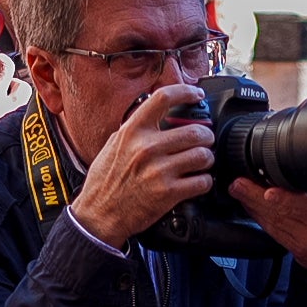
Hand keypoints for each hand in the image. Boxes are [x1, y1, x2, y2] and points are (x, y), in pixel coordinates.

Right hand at [67, 84, 216, 243]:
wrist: (99, 214)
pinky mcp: (168, 193)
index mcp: (133, 131)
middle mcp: (146, 148)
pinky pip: (202, 181)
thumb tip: (158, 113)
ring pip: (203, 156)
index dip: (186, 92)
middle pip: (195, 131)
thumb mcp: (115, 144)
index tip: (197, 95)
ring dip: (207, 159)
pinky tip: (197, 181)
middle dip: (206, 136)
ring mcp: (159, 171)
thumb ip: (137, 128)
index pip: (163, 98)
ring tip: (201, 162)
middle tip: (205, 141)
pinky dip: (205, 181)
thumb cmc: (106, 180)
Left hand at [232, 180, 306, 287]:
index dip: (284, 194)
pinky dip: (261, 219)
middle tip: (239, 185)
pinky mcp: (302, 250)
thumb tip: (294, 163)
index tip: (266, 188)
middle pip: (287, 206)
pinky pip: (276, 232)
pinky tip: (251, 209)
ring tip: (239, 192)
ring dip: (254, 205)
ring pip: (277, 219)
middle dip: (258, 195)